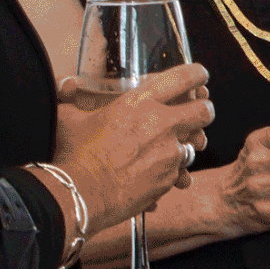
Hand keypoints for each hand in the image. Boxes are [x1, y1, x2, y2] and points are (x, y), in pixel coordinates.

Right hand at [51, 64, 211, 232]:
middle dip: (204, 110)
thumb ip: (71, 99)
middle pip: (204, 110)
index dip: (197, 74)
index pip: (182, 78)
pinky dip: (171, 173)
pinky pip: (180, 172)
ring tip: (169, 150)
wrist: (81, 194)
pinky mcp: (169, 177)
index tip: (200, 76)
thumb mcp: (69, 119)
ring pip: (196, 144)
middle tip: (197, 113)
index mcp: (139, 102)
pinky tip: (155, 174)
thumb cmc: (74, 155)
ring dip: (185, 145)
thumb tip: (65, 85)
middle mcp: (161, 123)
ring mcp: (169, 152)